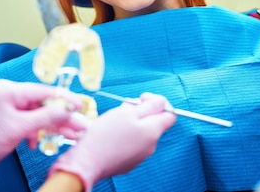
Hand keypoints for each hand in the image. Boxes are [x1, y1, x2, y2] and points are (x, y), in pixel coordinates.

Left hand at [0, 79, 86, 190]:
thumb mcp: (20, 128)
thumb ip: (46, 117)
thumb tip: (67, 110)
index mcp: (9, 90)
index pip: (43, 91)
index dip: (64, 99)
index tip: (80, 105)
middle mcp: (10, 94)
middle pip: (43, 103)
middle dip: (61, 116)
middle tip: (79, 124)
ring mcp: (10, 106)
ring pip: (39, 114)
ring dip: (54, 125)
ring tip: (71, 134)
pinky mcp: (11, 118)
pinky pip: (32, 121)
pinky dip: (39, 131)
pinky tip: (40, 141)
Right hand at [48, 93, 175, 191]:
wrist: (88, 161)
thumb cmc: (105, 135)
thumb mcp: (127, 111)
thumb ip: (148, 106)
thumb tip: (160, 102)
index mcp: (153, 131)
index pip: (170, 114)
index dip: (158, 102)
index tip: (142, 99)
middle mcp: (151, 145)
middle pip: (154, 123)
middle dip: (141, 112)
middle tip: (124, 108)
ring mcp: (141, 155)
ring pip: (142, 133)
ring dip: (132, 124)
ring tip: (114, 122)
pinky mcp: (129, 161)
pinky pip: (133, 144)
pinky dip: (126, 136)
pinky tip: (111, 135)